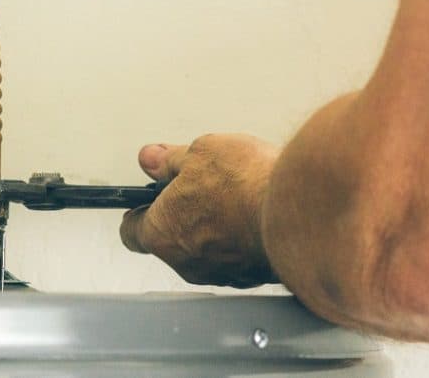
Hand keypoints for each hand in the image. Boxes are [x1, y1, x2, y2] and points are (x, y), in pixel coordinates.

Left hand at [119, 134, 279, 287]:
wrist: (296, 209)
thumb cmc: (245, 185)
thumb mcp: (199, 152)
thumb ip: (169, 160)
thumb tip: (152, 159)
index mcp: (161, 232)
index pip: (131, 232)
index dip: (140, 212)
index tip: (149, 199)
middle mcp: (186, 262)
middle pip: (171, 242)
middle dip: (182, 217)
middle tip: (200, 188)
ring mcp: (220, 274)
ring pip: (205, 252)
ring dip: (215, 231)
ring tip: (235, 199)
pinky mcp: (251, 277)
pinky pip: (237, 259)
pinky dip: (241, 241)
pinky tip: (255, 216)